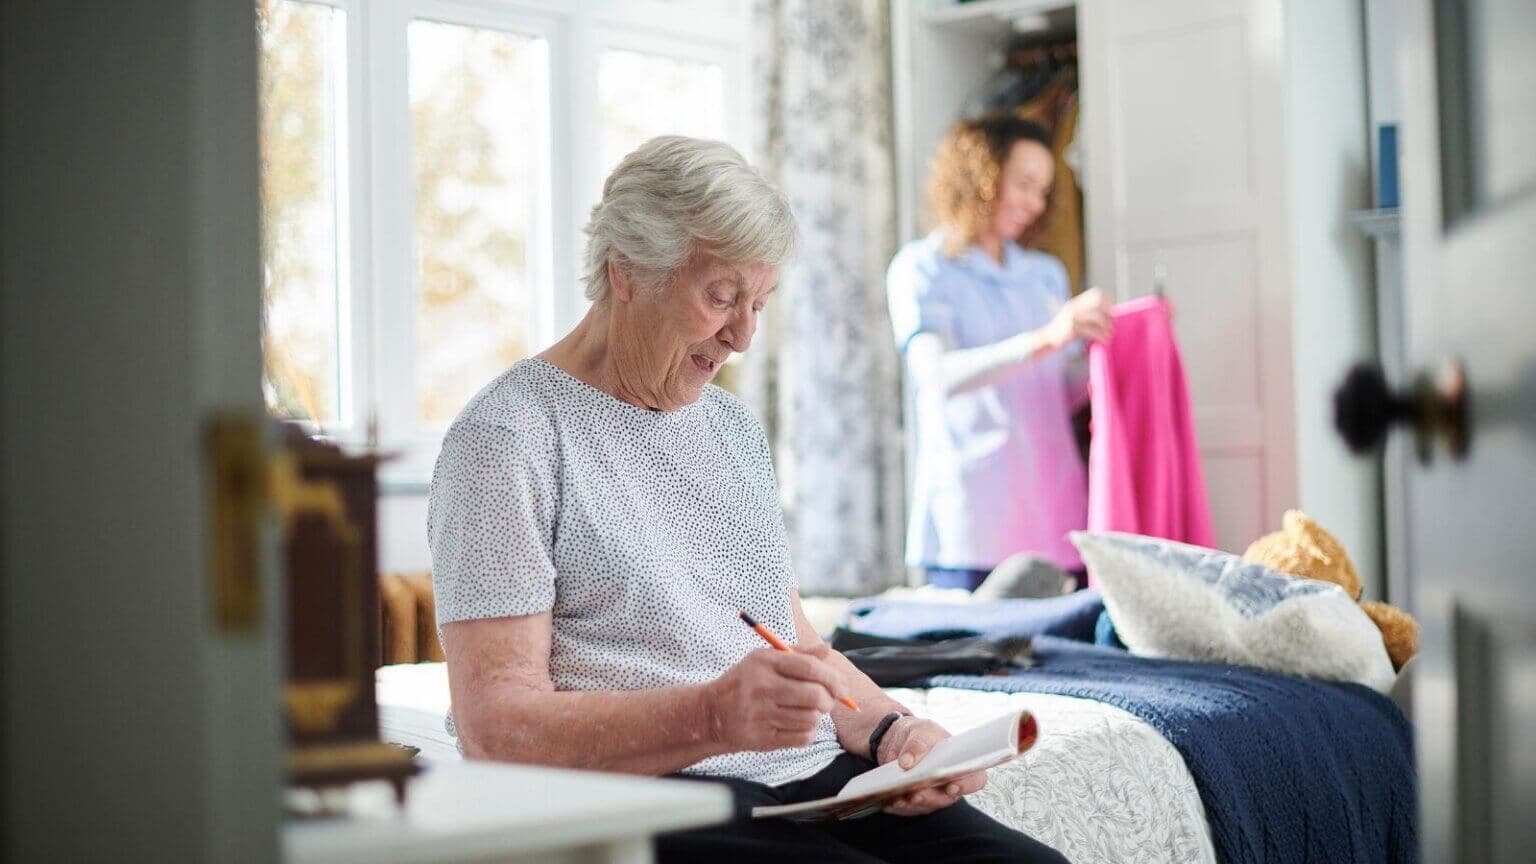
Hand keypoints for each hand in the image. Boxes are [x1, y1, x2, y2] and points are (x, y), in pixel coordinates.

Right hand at [704, 643, 844, 752]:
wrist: (712, 714)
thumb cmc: (745, 682)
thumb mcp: (764, 659)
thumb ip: (798, 653)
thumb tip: (827, 649)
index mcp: (764, 662)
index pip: (809, 667)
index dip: (832, 677)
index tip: (842, 686)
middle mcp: (762, 687)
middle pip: (813, 695)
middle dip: (829, 700)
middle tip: (828, 701)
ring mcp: (761, 714)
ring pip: (810, 718)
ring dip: (816, 717)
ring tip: (806, 711)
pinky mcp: (762, 737)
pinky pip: (801, 738)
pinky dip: (807, 732)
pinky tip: (798, 725)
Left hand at [876, 717, 987, 815]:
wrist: (899, 741)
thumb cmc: (919, 735)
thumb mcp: (920, 730)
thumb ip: (918, 743)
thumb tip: (908, 761)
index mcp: (960, 765)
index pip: (974, 780)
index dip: (966, 785)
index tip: (952, 785)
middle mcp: (949, 785)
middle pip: (945, 798)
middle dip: (930, 796)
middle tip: (916, 792)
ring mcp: (932, 796)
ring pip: (925, 806)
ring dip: (911, 803)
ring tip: (898, 796)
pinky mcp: (914, 803)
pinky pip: (907, 809)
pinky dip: (896, 805)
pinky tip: (888, 799)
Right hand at [1043, 287, 1112, 349]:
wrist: (1047, 340)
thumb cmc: (1064, 332)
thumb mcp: (1074, 318)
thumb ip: (1087, 314)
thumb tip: (1109, 315)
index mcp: (1075, 303)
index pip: (1096, 293)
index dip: (1107, 301)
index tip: (1111, 312)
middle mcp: (1074, 307)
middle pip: (1098, 302)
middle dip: (1108, 312)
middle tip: (1111, 323)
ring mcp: (1072, 317)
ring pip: (1097, 317)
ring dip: (1106, 326)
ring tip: (1109, 334)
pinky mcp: (1072, 328)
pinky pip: (1092, 330)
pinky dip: (1101, 335)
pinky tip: (1104, 340)